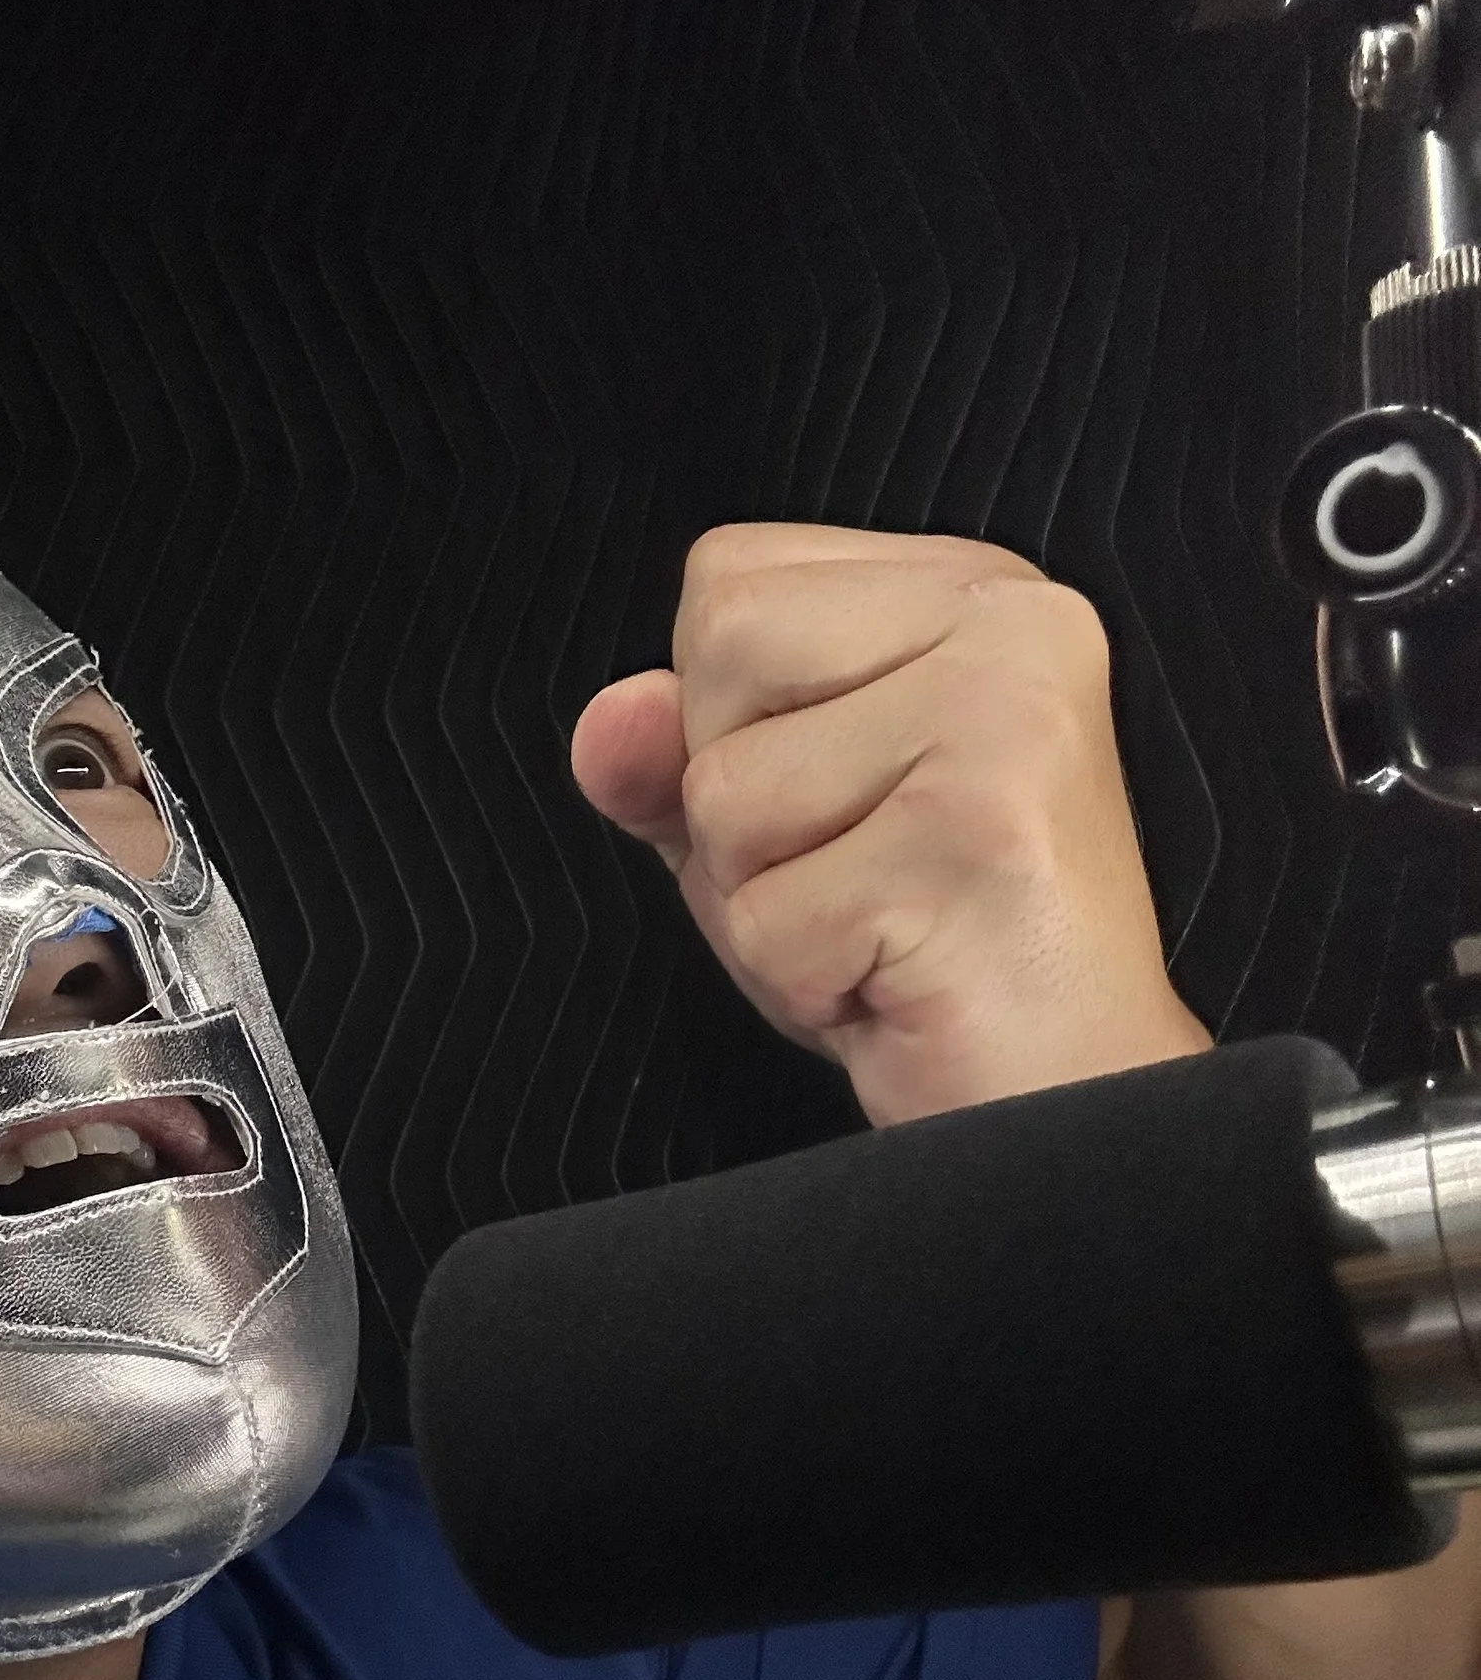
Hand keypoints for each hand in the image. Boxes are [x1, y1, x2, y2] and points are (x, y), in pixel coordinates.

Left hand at [570, 522, 1210, 1125]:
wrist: (1069, 1100)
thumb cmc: (937, 963)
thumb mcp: (775, 831)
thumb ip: (674, 756)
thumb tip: (610, 720)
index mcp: (971, 591)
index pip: (727, 579)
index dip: (732, 719)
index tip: (850, 799)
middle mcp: (1009, 626)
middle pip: (719, 650)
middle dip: (738, 805)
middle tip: (861, 874)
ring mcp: (1003, 721)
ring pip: (724, 791)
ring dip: (766, 901)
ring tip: (880, 927)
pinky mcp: (976, 835)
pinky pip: (763, 913)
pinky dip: (801, 980)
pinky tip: (897, 979)